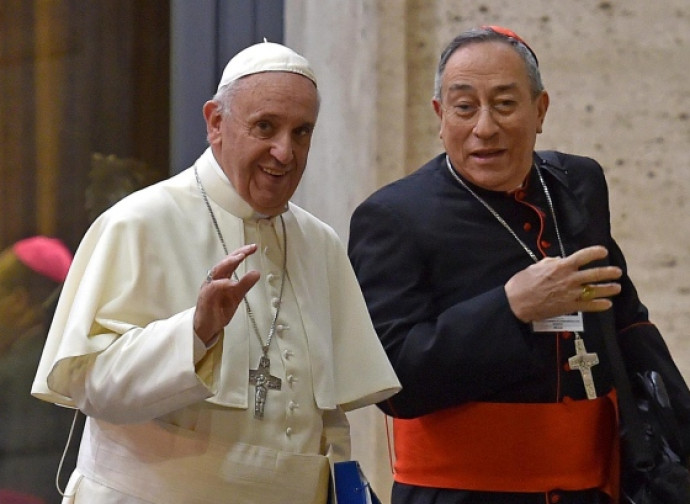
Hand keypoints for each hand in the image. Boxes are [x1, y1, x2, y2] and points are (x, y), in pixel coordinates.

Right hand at [194, 244, 260, 343]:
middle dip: (234, 256)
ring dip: (227, 264)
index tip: (253, 247)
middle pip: (223, 263)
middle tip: (245, 252)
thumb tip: (257, 273)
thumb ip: (245, 284)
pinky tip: (229, 282)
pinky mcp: (205, 299)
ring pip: (216, 272)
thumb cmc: (218, 309)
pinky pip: (212, 289)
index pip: (232, 261)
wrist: (206, 325)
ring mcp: (208, 288)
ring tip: (238, 258)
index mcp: (221, 277)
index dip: (242, 253)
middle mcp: (214, 280)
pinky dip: (220, 284)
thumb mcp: (237, 296)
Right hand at [504, 245, 621, 322]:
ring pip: (595, 290)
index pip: (584, 256)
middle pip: (595, 274)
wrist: (517, 303)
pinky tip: (607, 304)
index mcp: (561, 266)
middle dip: (608, 272)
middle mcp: (570, 279)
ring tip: (617, 288)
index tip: (603, 252)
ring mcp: (571, 293)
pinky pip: (589, 306)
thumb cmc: (523, 283)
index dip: (596, 253)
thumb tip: (560, 260)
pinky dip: (599, 305)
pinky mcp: (569, 307)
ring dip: (608, 288)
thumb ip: (551, 263)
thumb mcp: (536, 266)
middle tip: (617, 272)